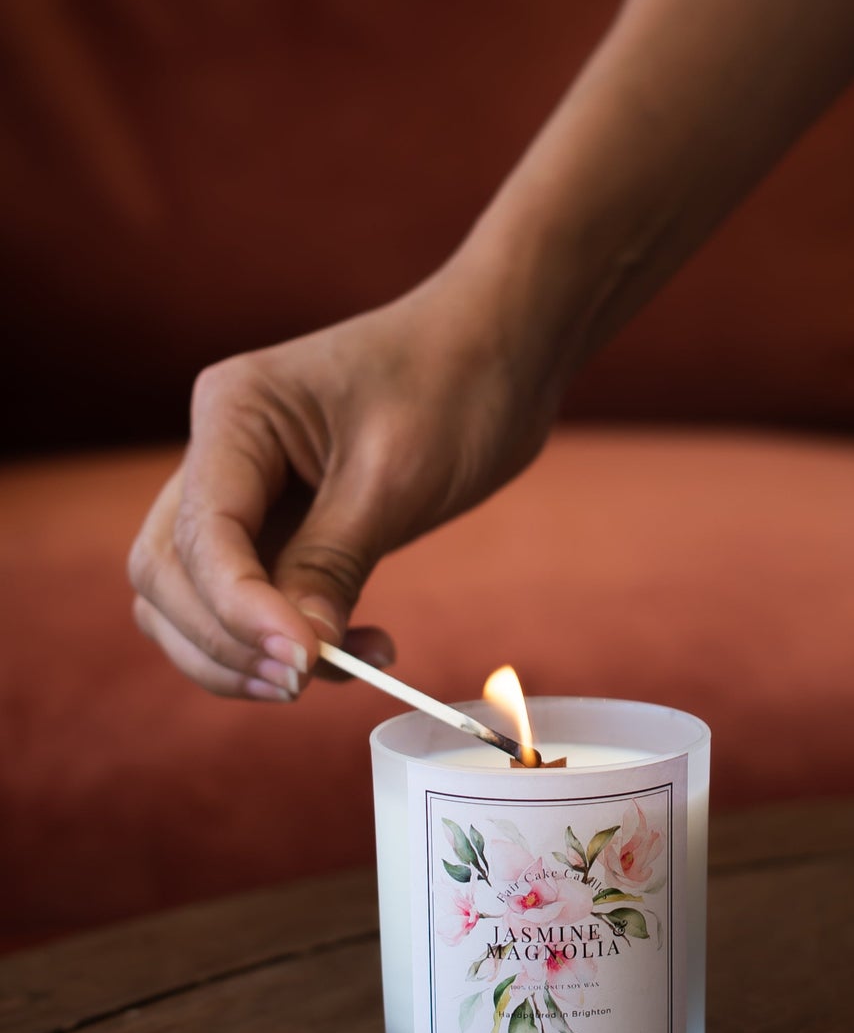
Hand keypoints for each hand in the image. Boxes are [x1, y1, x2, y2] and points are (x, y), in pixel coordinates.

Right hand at [128, 276, 563, 699]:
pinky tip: (363, 648)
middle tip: (306, 682)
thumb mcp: (398, 478)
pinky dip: (292, 639)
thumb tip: (298, 658)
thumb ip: (335, 564)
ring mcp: (247, 490)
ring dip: (247, 654)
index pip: (201, 535)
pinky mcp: (287, 524)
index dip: (239, 612)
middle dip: (225, 642)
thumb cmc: (457, 386)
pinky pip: (259, 598)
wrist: (506, 351)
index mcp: (234, 412)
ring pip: (197, 597)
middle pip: (169, 575)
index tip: (303, 665)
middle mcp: (221, 450)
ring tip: (337, 673)